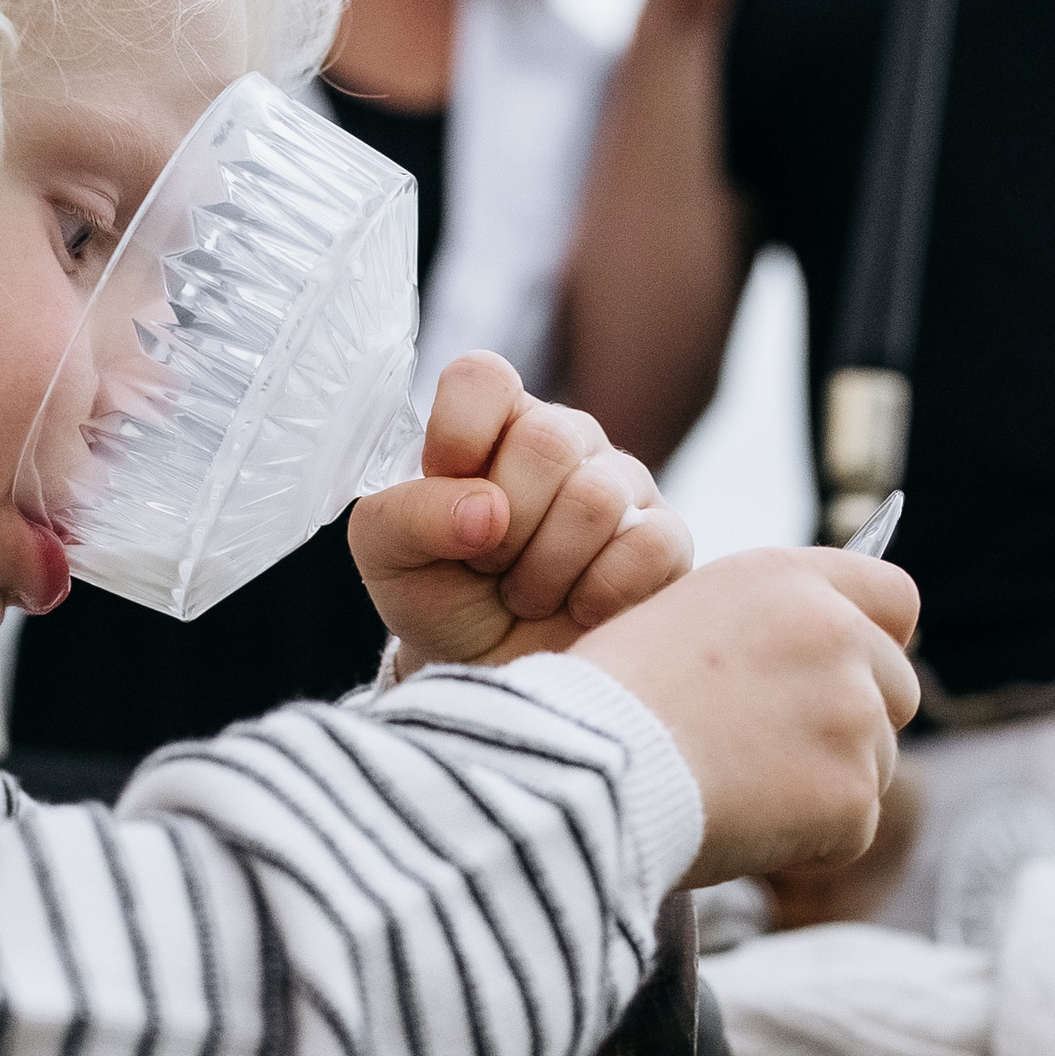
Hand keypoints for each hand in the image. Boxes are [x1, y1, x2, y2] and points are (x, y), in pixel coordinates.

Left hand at [348, 353, 693, 675]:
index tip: (445, 487)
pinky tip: (574, 607)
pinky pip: (644, 549)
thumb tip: (485, 510)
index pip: (483, 377)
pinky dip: (594, 596)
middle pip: (547, 441)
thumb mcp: (386, 557)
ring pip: (594, 500)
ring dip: (543, 570)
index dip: (458, 435)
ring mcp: (624, 486)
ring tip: (525, 593)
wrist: (488, 678)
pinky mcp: (668, 541)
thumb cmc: (439, 598)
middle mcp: (566, 438)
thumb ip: (408, 514)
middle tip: (487, 563)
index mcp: (494, 420)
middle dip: (503, 525)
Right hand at [576, 546, 921, 889]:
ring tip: (738, 791)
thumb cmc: (605, 705)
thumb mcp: (682, 620)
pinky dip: (808, 842)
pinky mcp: (853, 795)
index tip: (853, 671)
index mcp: (789, 580)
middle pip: (898, 688)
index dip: (878, 639)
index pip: (895, 597)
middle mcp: (837, 635)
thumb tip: (814, 663)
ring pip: (878, 764)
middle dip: (854, 724)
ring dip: (827, 786)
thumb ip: (764, 627)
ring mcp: (854, 715)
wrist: (582, 776)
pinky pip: (852, 828)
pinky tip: (741, 827)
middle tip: (775, 754)